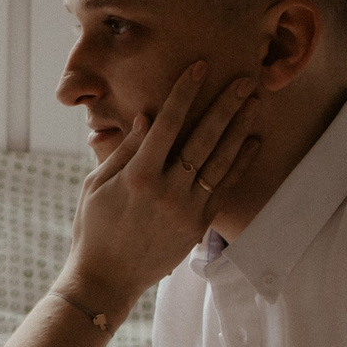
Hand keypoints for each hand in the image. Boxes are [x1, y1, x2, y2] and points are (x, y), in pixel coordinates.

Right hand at [61, 64, 259, 315]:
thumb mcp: (95, 185)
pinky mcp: (198, 225)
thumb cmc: (93, 228)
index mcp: (137, 177)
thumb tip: (147, 117)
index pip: (166, 124)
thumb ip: (124, 150)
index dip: (184, 93)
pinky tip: (251, 142)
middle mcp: (167, 191)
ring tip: (254, 103)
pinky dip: (239, 164)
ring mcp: (186, 210)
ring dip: (239, 129)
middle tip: (245, 79)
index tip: (199, 67)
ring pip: (220, 161)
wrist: (107, 278)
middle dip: (225, 106)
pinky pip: (224, 188)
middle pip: (203, 139)